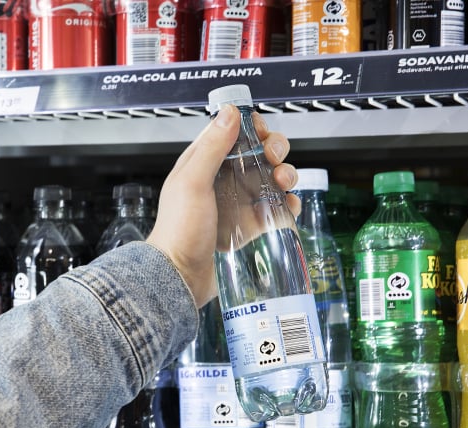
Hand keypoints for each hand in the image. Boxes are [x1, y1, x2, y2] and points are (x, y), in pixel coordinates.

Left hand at [146, 105, 298, 307]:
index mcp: (204, 164)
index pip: (233, 132)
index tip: (261, 133)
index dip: (252, 128)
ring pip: (272, 178)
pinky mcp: (251, 226)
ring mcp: (238, 203)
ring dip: (286, 173)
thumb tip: (230, 112)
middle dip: (275, 149)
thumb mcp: (192, 183)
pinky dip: (288, 203)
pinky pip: (277, 208)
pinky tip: (289, 206)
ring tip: (284, 182)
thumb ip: (211, 147)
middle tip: (275, 158)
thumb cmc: (179, 230)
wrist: (181, 276)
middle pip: (258, 152)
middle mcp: (223, 180)